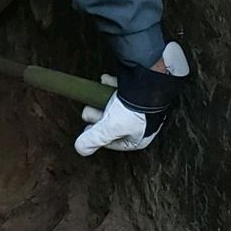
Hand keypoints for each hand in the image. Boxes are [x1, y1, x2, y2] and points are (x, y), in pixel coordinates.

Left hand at [74, 41, 187, 155]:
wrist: (149, 83)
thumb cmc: (135, 109)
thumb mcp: (110, 127)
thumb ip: (95, 138)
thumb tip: (81, 149)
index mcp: (138, 138)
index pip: (112, 143)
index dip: (97, 137)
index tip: (87, 131)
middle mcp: (139, 124)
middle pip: (111, 124)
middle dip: (98, 116)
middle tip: (89, 111)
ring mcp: (138, 107)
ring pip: (113, 107)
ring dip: (101, 101)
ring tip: (95, 97)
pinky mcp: (137, 92)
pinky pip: (119, 91)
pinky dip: (109, 86)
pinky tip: (104, 82)